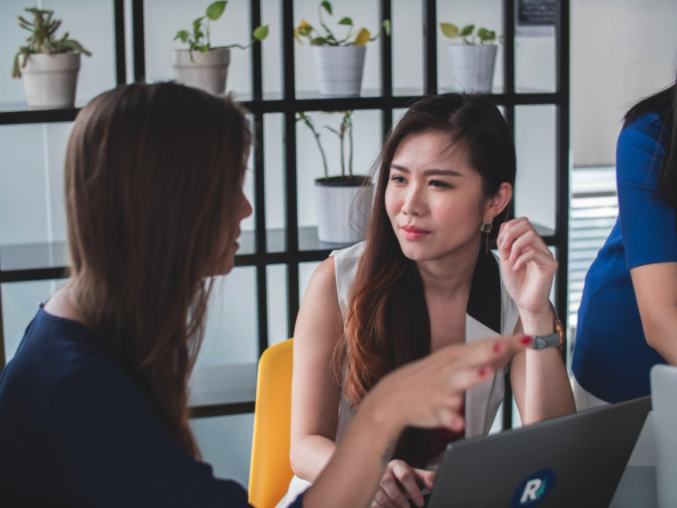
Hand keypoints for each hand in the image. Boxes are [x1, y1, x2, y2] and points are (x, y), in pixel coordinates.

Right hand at [367, 334, 530, 433]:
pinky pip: (443, 415)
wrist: (392, 397)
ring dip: (471, 377)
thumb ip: (480, 357)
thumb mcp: (452, 362)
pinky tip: (458, 423)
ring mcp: (441, 388)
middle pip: (471, 357)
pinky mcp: (433, 409)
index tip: (529, 338)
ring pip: (457, 382)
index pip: (485, 345)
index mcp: (455, 355)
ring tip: (485, 373)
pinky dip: (450, 419)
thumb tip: (508, 349)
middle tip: (504, 344)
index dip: (507, 342)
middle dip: (487, 350)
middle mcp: (449, 368)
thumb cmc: (427, 378)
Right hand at [370, 460, 434, 507]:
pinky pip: (371, 500)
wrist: (390, 478)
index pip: (405, 475)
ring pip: (378, 492)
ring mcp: (374, 480)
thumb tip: (433, 485)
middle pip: (387, 482)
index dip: (413, 490)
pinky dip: (380, 507)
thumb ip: (428, 478)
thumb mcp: (417, 476)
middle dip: (398, 497)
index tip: (420, 503)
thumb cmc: (404, 477)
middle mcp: (384, 470)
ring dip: (389, 504)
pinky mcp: (369, 490)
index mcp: (397, 465)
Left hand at [497, 217, 556, 316]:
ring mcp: (545, 254)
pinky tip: (516, 268)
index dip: (509, 227)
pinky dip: (521, 259)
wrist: (525, 301)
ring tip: (511, 259)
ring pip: (531, 235)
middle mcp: (538, 246)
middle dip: (510, 233)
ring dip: (516, 246)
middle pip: (527, 224)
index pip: (522, 222)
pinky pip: (535, 252)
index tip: (501, 243)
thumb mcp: (505, 260)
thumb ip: (504, 244)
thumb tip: (504, 227)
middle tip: (504, 248)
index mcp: (528, 243)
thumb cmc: (517, 282)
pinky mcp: (550, 265)